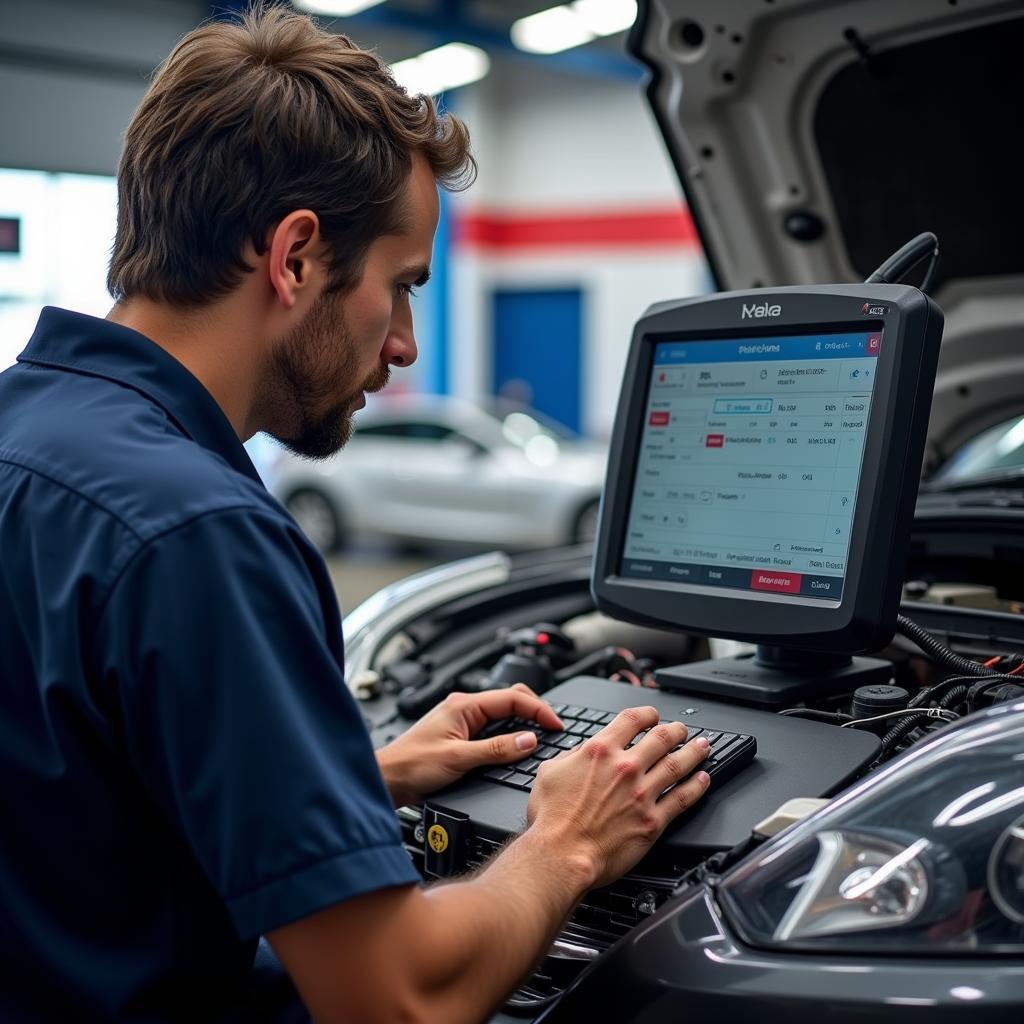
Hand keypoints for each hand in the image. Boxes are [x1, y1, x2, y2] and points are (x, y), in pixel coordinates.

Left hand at [375, 684, 562, 805]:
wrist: (388, 780)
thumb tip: (528, 741)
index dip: (538, 710)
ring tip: (542, 734)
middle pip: (510, 700)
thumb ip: (496, 749)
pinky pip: (493, 727)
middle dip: (534, 710)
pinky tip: (517, 745)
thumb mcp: (459, 759)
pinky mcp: (460, 735)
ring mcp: (462, 720)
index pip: (512, 699)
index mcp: (464, 705)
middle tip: (554, 727)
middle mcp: (464, 708)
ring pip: (502, 713)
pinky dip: (510, 732)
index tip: (556, 724)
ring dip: (523, 721)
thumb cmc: (412, 766)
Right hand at [526, 706, 710, 887]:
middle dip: (676, 730)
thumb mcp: (550, 773)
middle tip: (681, 730)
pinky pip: (683, 798)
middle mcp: (625, 768)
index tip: (652, 716)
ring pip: (678, 764)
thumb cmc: (552, 819)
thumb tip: (581, 751)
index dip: (647, 714)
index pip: (632, 720)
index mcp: (600, 751)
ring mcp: (642, 794)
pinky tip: (703, 779)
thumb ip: (570, 756)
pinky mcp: (652, 821)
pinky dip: (697, 786)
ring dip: (694, 752)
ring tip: (702, 746)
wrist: (562, 855)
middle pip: (662, 738)